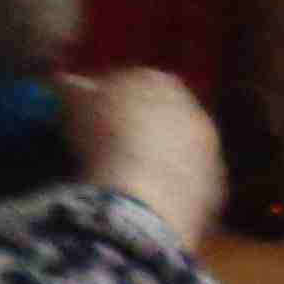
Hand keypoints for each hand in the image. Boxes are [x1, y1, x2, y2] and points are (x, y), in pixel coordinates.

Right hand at [64, 69, 225, 246]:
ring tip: (127, 180)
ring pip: (178, 150)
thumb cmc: (102, 140)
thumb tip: (68, 84)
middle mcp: (193, 108)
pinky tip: (147, 202)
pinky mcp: (215, 187)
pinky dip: (170, 190)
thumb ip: (73, 90)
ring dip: (159, 159)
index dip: (106, 100)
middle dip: (139, 129)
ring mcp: (209, 149)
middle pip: (161, 115)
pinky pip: (187, 184)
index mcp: (157, 80)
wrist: (141, 197)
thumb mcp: (74, 106)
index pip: (130, 81)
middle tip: (109, 150)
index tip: (87, 119)